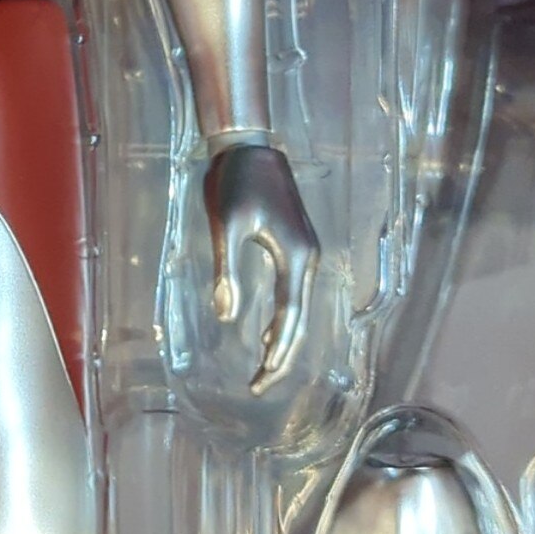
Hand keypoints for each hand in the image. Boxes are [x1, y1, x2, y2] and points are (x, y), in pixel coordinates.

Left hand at [201, 136, 317, 387]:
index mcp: (296, 256)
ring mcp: (305, 252)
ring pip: (298, 308)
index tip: (260, 379)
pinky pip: (292, 293)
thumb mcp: (226, 225)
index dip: (277, 351)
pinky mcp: (295, 245)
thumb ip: (226, 271)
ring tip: (264, 369)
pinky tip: (268, 332)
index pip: (290, 317)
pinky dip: (283, 317)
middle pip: (299, 319)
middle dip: (281, 355)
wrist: (249, 146)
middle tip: (259, 387)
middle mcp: (308, 258)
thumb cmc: (235, 181)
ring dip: (283, 339)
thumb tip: (227, 318)